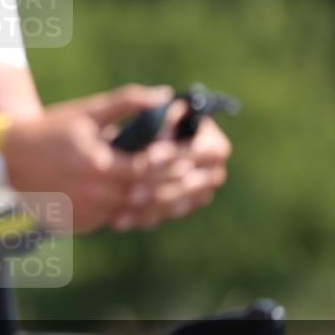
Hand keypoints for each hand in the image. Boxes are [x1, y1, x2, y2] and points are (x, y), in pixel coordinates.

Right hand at [2, 84, 173, 231]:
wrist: (9, 158)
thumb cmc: (51, 130)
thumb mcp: (88, 111)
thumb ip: (127, 102)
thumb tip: (164, 96)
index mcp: (98, 165)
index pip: (148, 169)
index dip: (171, 163)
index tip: (186, 155)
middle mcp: (92, 195)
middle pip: (144, 195)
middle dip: (167, 185)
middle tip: (187, 174)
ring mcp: (83, 213)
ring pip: (129, 212)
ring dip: (147, 201)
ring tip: (164, 187)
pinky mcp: (76, 224)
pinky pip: (108, 220)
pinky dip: (122, 211)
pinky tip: (131, 198)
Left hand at [108, 99, 231, 230]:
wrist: (146, 143)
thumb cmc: (155, 121)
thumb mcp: (159, 114)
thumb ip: (163, 118)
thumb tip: (159, 130)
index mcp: (215, 146)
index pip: (202, 152)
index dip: (176, 154)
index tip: (149, 157)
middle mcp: (213, 173)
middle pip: (189, 185)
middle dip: (160, 186)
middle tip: (132, 190)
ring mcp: (198, 195)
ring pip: (175, 206)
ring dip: (148, 206)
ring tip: (124, 204)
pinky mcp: (180, 210)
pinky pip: (162, 217)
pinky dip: (140, 217)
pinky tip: (120, 220)